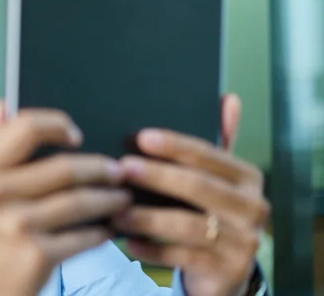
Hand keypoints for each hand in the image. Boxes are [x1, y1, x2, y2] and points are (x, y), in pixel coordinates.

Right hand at [0, 102, 130, 295]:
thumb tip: (3, 107)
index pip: (25, 128)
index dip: (58, 125)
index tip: (74, 134)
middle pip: (64, 167)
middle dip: (100, 168)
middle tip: (117, 170)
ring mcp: (17, 226)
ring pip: (80, 201)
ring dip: (109, 199)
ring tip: (121, 198)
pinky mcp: (36, 257)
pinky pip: (82, 238)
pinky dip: (100, 233)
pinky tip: (106, 230)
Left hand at [113, 94, 268, 295]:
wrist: (223, 270)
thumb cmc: (207, 212)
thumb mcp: (211, 178)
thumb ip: (214, 144)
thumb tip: (229, 98)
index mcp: (247, 178)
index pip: (209, 155)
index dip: (175, 145)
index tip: (141, 137)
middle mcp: (253, 208)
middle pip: (198, 187)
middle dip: (157, 176)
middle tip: (121, 168)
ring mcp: (243, 242)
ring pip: (189, 224)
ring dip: (147, 217)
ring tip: (115, 211)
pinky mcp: (228, 271)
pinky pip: (183, 257)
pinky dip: (152, 249)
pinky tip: (128, 242)